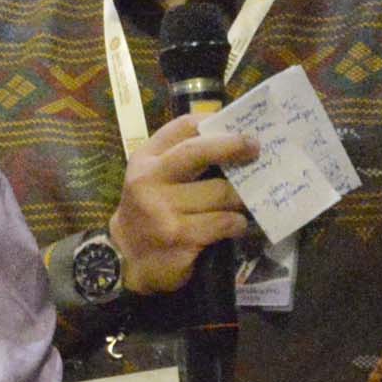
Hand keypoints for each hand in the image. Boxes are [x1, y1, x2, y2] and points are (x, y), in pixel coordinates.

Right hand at [108, 111, 258, 296]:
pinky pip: (224, 222)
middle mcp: (149, 180)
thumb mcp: (154, 178)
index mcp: (145, 160)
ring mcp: (163, 210)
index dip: (213, 123)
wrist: (127, 258)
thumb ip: (181, 157)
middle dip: (234, 146)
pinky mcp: (179, 236)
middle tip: (254, 149)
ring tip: (240, 204)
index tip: (238, 128)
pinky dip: (236, 224)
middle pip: (200, 151)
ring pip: (222, 193)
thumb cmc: (149, 211)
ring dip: (239, 199)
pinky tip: (233, 226)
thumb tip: (231, 137)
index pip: (182, 128)